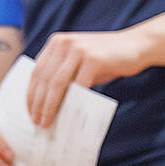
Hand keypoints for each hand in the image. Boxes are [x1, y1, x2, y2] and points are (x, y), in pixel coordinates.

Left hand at [24, 27, 151, 128]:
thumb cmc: (105, 60)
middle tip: (36, 122)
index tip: (29, 112)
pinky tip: (69, 116)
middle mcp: (64, 43)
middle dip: (38, 103)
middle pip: (44, 79)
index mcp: (56, 43)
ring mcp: (79, 50)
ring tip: (46, 122)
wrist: (135, 46)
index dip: (30, 94)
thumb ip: (62, 75)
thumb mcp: (78, 63)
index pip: (36, 72)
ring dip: (49, 106)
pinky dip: (72, 103)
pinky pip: (78, 85)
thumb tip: (45, 104)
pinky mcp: (94, 59)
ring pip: (56, 83)